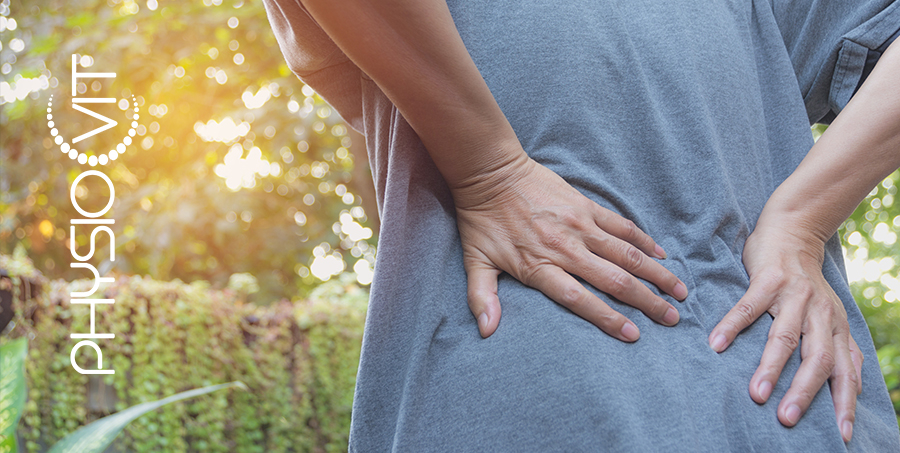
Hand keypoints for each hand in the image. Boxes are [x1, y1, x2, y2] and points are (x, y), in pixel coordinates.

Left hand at [452, 153, 688, 340]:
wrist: (490, 171)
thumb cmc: (482, 219)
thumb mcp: (475, 261)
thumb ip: (482, 297)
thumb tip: (486, 331)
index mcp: (540, 265)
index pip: (580, 299)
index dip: (607, 318)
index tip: (634, 335)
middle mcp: (566, 247)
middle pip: (614, 280)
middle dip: (647, 302)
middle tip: (672, 320)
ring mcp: (580, 224)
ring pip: (627, 254)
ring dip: (656, 274)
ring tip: (679, 292)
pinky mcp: (586, 205)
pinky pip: (622, 226)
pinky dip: (644, 241)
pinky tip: (661, 255)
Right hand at [709, 221, 862, 441]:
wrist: (791, 232)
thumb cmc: (804, 282)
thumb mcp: (828, 313)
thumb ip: (837, 345)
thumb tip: (852, 386)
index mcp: (836, 326)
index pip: (846, 370)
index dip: (845, 402)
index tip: (840, 434)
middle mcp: (821, 313)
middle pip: (817, 358)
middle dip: (803, 391)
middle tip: (787, 419)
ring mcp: (795, 295)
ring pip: (785, 337)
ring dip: (771, 367)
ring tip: (756, 394)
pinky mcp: (769, 280)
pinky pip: (748, 308)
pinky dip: (731, 327)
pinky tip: (716, 345)